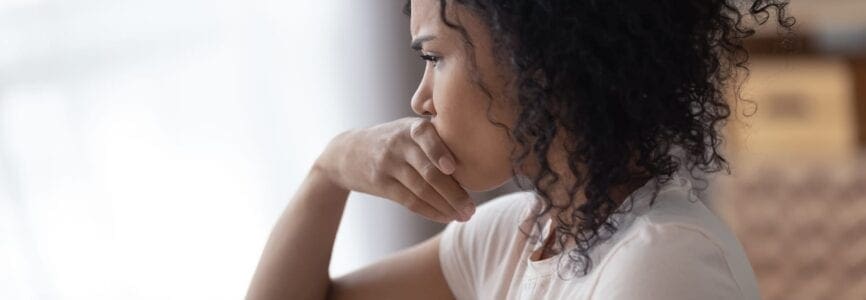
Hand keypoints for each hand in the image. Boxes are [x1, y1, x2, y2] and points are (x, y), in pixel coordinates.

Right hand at [315, 117, 474, 222]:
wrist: (347, 152)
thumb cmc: (392, 139)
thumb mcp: (407, 128)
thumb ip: (435, 136)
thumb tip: (477, 152)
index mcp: (410, 128)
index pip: (426, 136)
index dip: (439, 152)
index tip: (455, 168)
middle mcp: (398, 145)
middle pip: (428, 171)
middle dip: (454, 192)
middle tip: (473, 208)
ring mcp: (388, 166)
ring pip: (421, 190)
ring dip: (446, 206)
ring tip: (465, 216)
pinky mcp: (381, 184)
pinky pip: (410, 201)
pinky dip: (431, 211)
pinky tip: (446, 217)